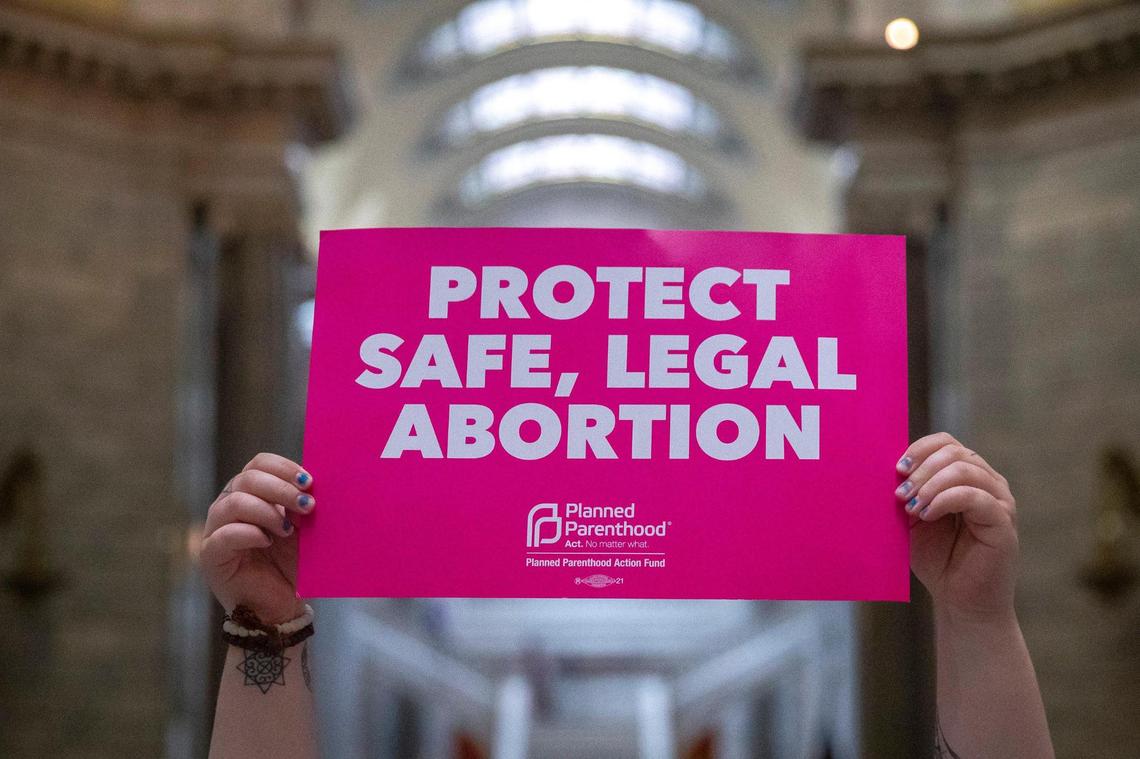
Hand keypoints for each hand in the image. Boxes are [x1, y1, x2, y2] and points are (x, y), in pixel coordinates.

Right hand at [200, 453, 314, 624]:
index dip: (283, 468)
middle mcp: (229, 505)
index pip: (259, 463)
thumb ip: (301, 505)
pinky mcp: (211, 555)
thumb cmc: (289, 563)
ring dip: (267, 511)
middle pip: (247, 479)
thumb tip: (313, 484)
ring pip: (234, 502)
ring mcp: (216, 529)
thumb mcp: (301, 529)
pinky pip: (224, 535)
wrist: (280, 606)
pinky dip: (249, 533)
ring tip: (288, 529)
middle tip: (308, 504)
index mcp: (250, 492)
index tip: (308, 481)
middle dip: (281, 488)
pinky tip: (267, 541)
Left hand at [896, 432, 1018, 620]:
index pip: (946, 443)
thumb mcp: (914, 517)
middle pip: (954, 453)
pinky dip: (944, 500)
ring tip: (911, 507)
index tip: (896, 469)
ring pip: (965, 470)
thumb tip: (884, 468)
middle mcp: (988, 482)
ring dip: (930, 485)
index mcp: (967, 476)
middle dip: (921, 469)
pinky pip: (974, 496)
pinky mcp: (1003, 521)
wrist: (959, 601)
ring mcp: (999, 500)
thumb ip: (909, 491)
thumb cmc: (938, 559)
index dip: (919, 449)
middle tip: (900, 493)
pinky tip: (926, 515)